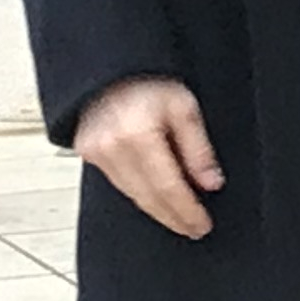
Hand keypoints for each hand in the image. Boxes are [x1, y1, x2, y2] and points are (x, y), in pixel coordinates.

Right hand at [73, 75, 221, 239]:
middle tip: (194, 229)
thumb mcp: (185, 108)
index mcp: (138, 135)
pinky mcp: (88, 154)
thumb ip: (198, 149)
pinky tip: (156, 201)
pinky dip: (140, 195)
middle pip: (147, 198)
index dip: (186, 211)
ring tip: (180, 219)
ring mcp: (96, 153)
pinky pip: (118, 184)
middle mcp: (112, 148)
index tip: (202, 224)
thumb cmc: (148, 82)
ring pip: (131, 195)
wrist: (110, 71)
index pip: (167, 187)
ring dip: (157, 211)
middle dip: (173, 217)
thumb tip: (211, 183)